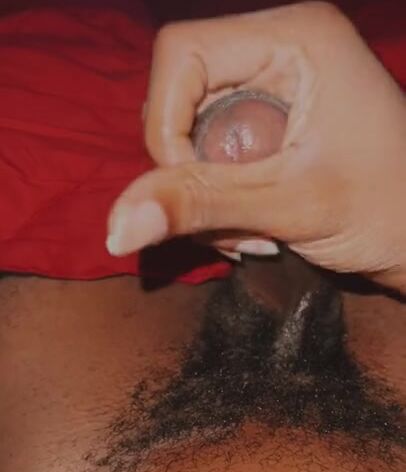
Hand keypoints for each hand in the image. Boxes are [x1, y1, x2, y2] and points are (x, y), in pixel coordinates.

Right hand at [106, 2, 405, 292]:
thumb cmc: (388, 212)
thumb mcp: (291, 205)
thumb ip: (202, 207)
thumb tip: (116, 226)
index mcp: (295, 39)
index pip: (181, 55)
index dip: (166, 127)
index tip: (189, 189)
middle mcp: (279, 53)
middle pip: (180, 97)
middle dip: (191, 175)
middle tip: (231, 228)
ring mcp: (274, 91)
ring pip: (191, 136)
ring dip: (205, 198)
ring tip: (251, 237)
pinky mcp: (271, 128)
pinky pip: (213, 158)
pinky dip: (219, 203)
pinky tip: (252, 231)